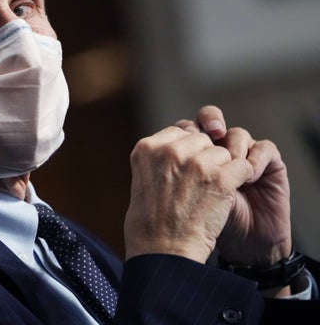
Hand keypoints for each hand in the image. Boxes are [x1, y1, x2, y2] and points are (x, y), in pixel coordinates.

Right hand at [124, 118, 253, 262]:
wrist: (163, 252)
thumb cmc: (150, 223)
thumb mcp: (141, 181)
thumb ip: (158, 159)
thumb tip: (178, 147)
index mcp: (147, 148)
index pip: (178, 132)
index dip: (187, 150)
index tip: (187, 168)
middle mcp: (171, 150)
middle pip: (202, 140)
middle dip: (205, 158)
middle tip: (200, 183)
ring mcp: (197, 163)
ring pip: (223, 153)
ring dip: (222, 170)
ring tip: (212, 193)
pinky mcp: (221, 178)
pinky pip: (242, 166)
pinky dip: (241, 178)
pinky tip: (231, 193)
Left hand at [177, 106, 291, 266]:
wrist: (236, 249)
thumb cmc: (197, 225)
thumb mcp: (174, 195)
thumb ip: (167, 168)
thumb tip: (151, 147)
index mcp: (189, 154)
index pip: (186, 127)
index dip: (186, 131)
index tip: (184, 140)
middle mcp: (215, 151)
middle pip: (210, 121)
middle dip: (208, 133)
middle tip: (210, 144)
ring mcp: (242, 156)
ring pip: (236, 134)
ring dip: (232, 149)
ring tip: (227, 173)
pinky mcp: (269, 165)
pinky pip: (263, 148)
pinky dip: (255, 160)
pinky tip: (248, 179)